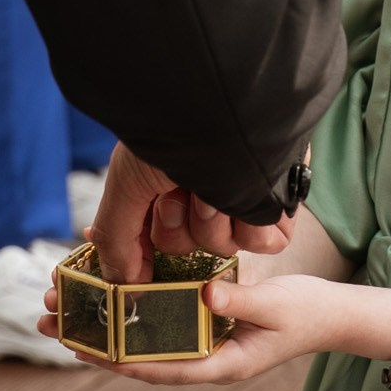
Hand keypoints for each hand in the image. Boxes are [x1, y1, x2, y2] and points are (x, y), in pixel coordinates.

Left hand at [39, 268, 390, 384]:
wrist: (332, 314)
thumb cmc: (308, 313)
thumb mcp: (278, 305)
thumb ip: (241, 301)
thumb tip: (203, 295)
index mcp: (220, 364)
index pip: (160, 368)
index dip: (119, 360)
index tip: (82, 350)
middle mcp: (203, 355)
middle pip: (139, 353)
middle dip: (94, 338)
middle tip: (47, 321)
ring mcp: (201, 338)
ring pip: (142, 334)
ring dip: (103, 319)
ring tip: (59, 303)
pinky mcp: (203, 318)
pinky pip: (158, 314)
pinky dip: (131, 300)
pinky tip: (106, 283)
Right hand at [86, 142, 295, 286]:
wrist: (219, 108)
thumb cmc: (169, 134)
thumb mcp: (126, 184)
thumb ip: (116, 238)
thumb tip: (121, 282)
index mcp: (166, 185)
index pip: (154, 239)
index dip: (145, 257)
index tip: (139, 271)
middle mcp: (201, 192)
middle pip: (184, 249)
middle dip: (174, 228)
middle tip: (173, 195)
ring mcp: (238, 200)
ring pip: (221, 248)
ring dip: (210, 222)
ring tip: (208, 187)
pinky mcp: (274, 207)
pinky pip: (262, 243)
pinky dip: (248, 225)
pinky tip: (239, 193)